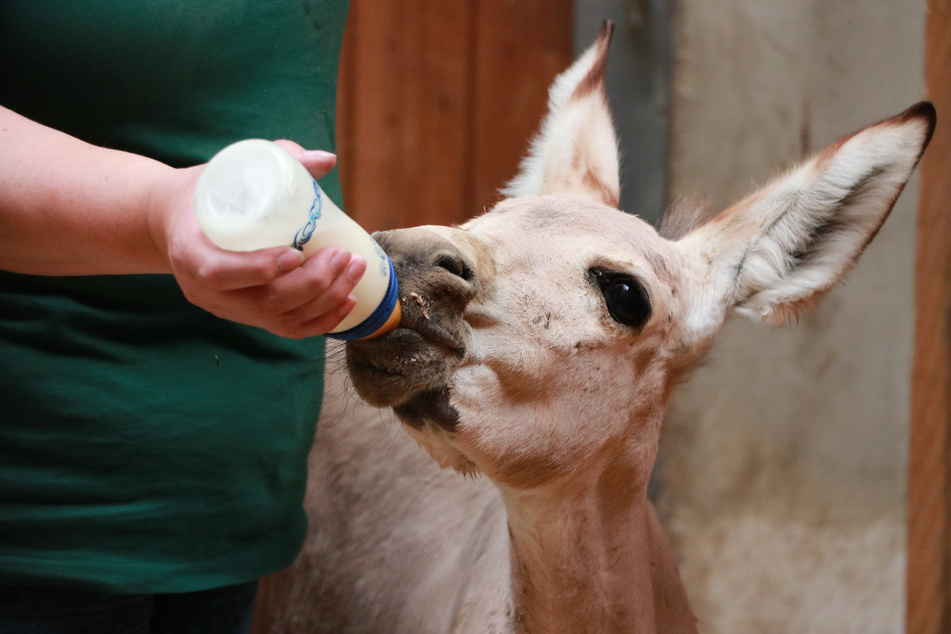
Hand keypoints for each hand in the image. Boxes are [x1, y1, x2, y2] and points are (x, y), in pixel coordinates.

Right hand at [147, 140, 364, 338]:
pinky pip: (287, 330)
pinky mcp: (248, 317)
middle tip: (342, 254)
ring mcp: (228, 309)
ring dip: (325, 299)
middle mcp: (206, 291)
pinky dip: (321, 320)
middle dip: (311, 283)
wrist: (176, 222)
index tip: (296, 254)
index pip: (220, 273)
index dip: (259, 269)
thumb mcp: (228, 169)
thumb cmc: (206, 190)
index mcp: (189, 252)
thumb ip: (277, 159)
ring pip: (279, 319)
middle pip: (262, 303)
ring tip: (354, 269)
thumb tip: (327, 160)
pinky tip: (347, 299)